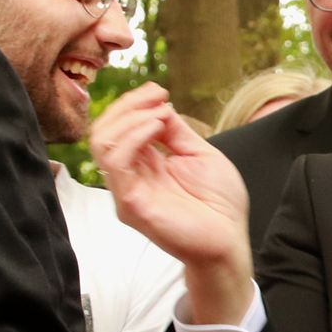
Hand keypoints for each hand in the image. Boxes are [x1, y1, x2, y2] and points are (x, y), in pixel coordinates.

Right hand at [91, 84, 255, 323]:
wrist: (229, 241)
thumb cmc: (219, 204)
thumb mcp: (199, 153)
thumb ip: (175, 130)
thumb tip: (158, 105)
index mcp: (144, 165)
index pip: (118, 127)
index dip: (134, 103)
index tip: (159, 90)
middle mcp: (130, 177)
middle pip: (104, 131)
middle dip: (128, 105)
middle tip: (157, 95)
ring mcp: (126, 191)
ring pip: (102, 143)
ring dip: (130, 117)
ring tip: (159, 114)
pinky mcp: (130, 204)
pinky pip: (116, 163)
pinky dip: (134, 136)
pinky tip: (156, 127)